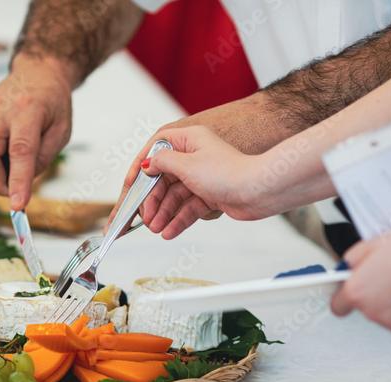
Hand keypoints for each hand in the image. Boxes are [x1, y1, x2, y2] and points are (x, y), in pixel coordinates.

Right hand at [0, 55, 74, 209]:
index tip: (18, 205)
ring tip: (10, 157)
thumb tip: (19, 187)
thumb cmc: (52, 104)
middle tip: (15, 189)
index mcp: (28, 110)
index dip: (18, 180)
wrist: (36, 73)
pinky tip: (0, 144)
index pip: (20, 151)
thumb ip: (41, 161)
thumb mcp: (61, 133)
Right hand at [106, 95, 289, 236]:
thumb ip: (162, 163)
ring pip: (174, 196)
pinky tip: (169, 232)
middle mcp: (195, 156)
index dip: (141, 165)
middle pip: (163, 178)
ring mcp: (202, 177)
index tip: (130, 182)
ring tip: (156, 228)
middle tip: (145, 217)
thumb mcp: (187, 165)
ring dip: (164, 213)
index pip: (156, 148)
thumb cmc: (228, 173)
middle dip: (152, 199)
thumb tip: (147, 164)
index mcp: (189, 139)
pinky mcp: (210, 195)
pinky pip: (188, 208)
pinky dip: (178, 220)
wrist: (259, 191)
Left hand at [331, 225, 390, 341]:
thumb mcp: (379, 240)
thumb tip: (347, 266)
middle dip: (379, 296)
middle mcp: (371, 312)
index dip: (347, 296)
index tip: (354, 291)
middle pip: (367, 309)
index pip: (338, 305)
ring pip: (390, 317)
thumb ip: (356, 257)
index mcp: (357, 290)